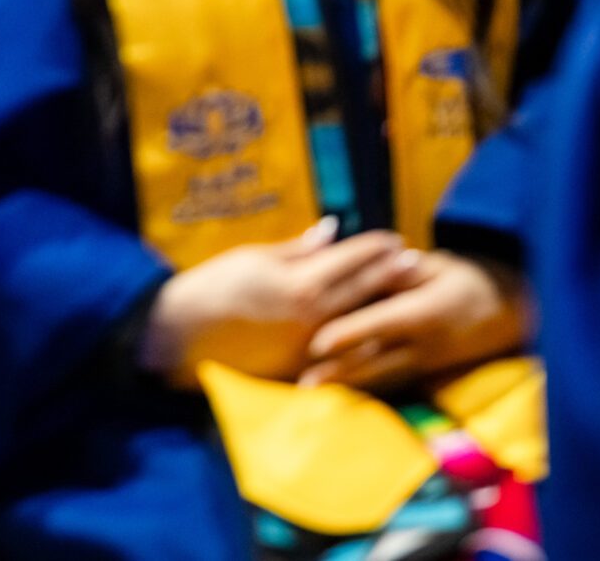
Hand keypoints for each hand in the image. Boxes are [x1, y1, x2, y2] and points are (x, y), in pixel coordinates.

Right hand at [139, 219, 424, 386]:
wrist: (184, 335)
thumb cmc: (215, 286)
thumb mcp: (255, 257)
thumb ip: (298, 249)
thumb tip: (331, 231)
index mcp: (302, 282)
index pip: (350, 259)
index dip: (374, 246)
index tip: (393, 238)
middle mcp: (313, 316)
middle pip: (364, 291)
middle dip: (391, 273)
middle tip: (415, 261)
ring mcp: (310, 347)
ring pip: (361, 326)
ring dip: (385, 307)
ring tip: (405, 295)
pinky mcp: (302, 369)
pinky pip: (342, 355)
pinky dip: (362, 343)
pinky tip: (377, 335)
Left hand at [297, 251, 530, 393]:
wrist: (506, 312)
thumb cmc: (464, 279)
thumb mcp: (438, 266)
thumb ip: (403, 272)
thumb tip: (373, 266)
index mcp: (425, 313)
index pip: (381, 324)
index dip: (349, 333)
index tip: (319, 342)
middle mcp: (423, 344)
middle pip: (374, 359)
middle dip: (338, 372)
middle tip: (303, 383)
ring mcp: (423, 362)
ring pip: (379, 376)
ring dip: (345, 384)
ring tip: (311, 391)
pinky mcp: (422, 371)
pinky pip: (389, 380)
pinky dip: (363, 386)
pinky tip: (338, 392)